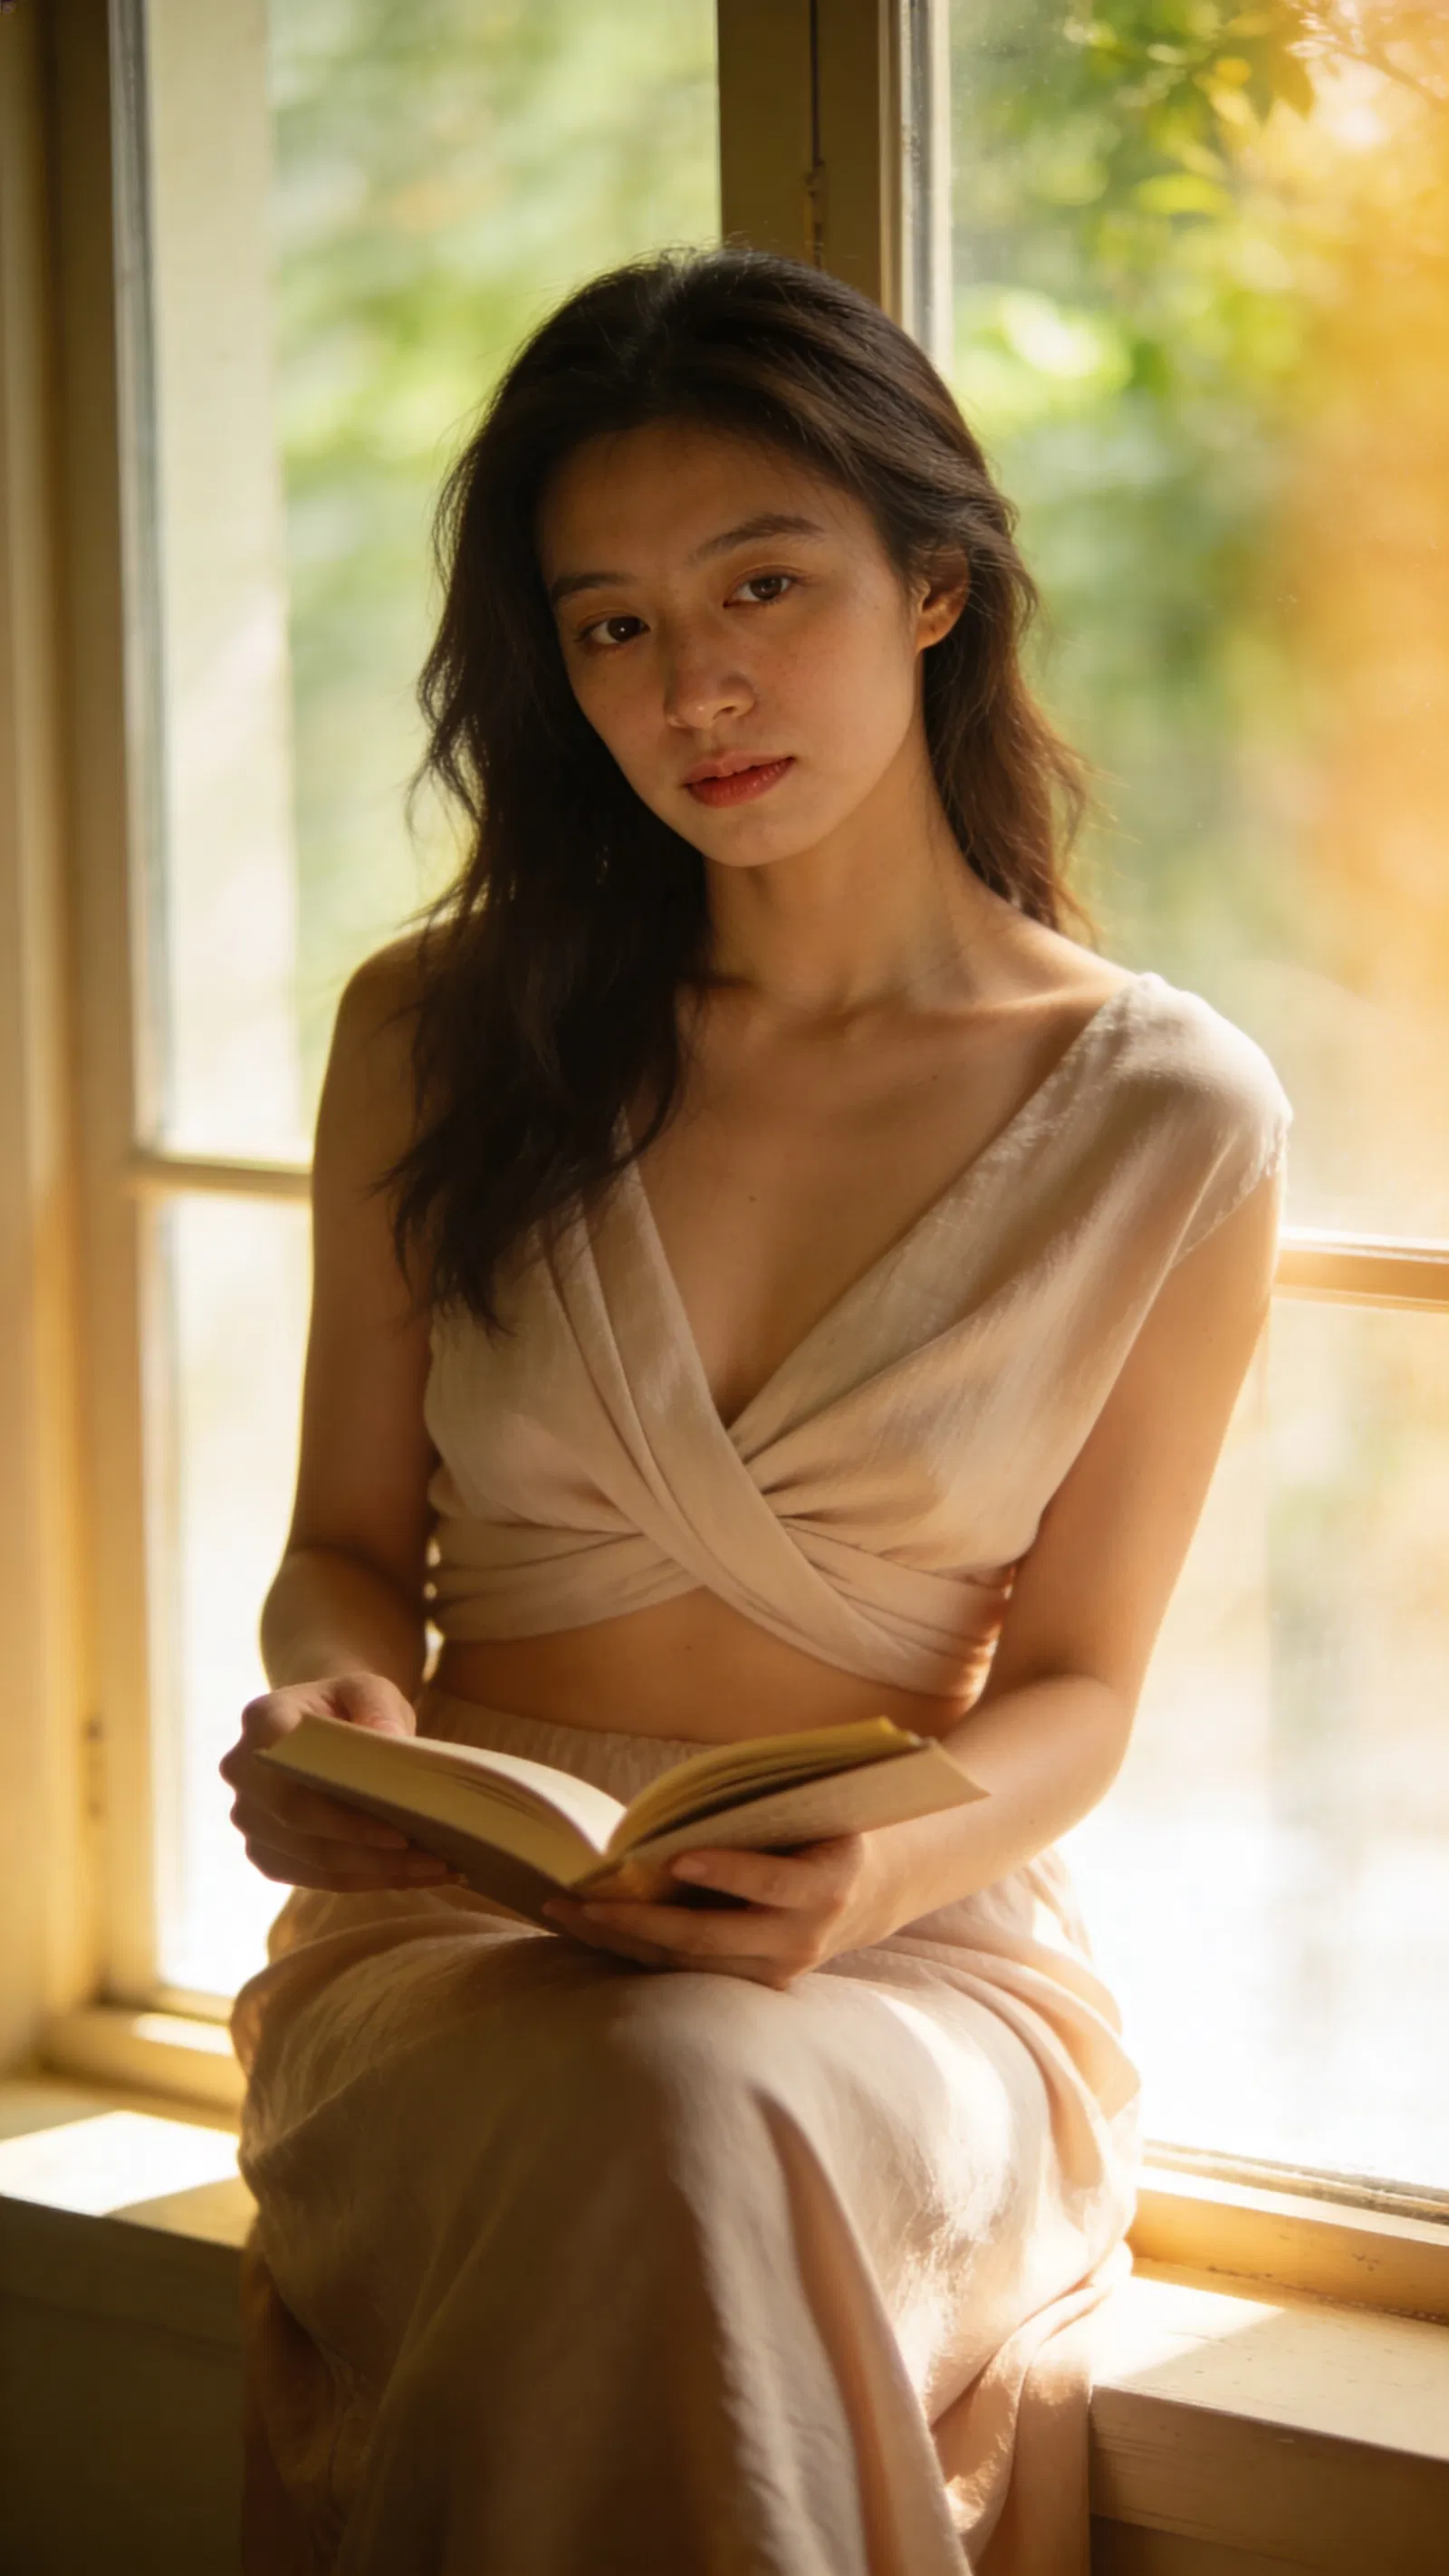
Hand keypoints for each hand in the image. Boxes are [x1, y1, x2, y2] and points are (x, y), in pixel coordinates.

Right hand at [218, 1671, 461, 1893]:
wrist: (320, 1723)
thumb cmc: (349, 1703)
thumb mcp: (370, 1688)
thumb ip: (379, 1707)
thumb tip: (390, 1742)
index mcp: (262, 1721)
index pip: (296, 1777)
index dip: (342, 1815)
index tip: (399, 1833)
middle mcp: (243, 1772)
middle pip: (302, 1828)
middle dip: (371, 1853)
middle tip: (433, 1861)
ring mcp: (250, 1819)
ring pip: (313, 1861)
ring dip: (377, 1874)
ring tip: (437, 1871)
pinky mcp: (266, 1852)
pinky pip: (315, 1877)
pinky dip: (366, 1881)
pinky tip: (412, 1876)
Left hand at [541, 1832, 899, 1988]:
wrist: (870, 1891)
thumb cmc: (824, 1830)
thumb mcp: (808, 1810)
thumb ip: (757, 1812)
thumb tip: (674, 1806)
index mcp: (827, 1884)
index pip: (771, 1880)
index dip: (725, 1870)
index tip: (674, 1858)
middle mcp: (803, 1937)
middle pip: (712, 1937)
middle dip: (642, 1921)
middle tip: (585, 1898)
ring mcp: (778, 1969)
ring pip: (690, 1962)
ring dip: (624, 1939)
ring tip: (567, 1912)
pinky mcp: (756, 1984)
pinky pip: (689, 1971)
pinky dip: (638, 1950)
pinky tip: (594, 1929)